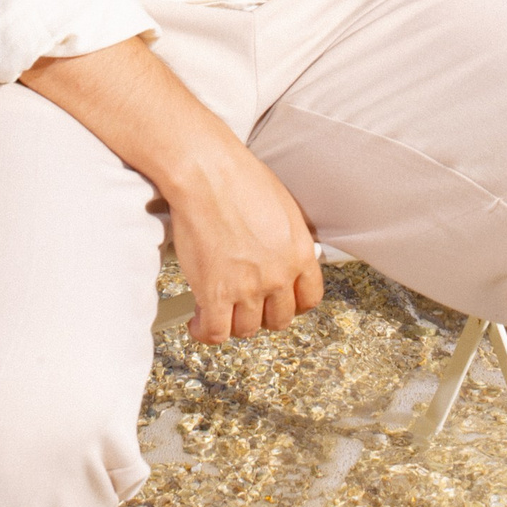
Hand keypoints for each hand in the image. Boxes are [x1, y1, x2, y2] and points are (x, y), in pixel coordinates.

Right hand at [164, 133, 324, 345]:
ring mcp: (247, 288)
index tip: (280, 302)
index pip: (308, 299)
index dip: (292, 305)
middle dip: (261, 315)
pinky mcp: (214, 294)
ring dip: (232, 323)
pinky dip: (205, 331)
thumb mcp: (283, 207)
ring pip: (245, 329)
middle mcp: (278, 276)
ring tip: (220, 311)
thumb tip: (282, 253)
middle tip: (246, 304)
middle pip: (277, 319)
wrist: (207, 175)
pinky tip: (199, 322)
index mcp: (299, 254)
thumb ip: (287, 240)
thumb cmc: (239, 179)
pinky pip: (214, 331)